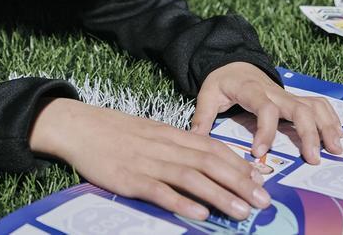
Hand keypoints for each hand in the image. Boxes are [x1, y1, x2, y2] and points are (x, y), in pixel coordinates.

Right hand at [29, 98, 270, 221]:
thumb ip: (177, 146)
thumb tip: (205, 161)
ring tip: (242, 212)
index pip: (213, 148)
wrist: (79, 127)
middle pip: (210, 163)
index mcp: (171, 135)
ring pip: (191, 178)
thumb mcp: (151, 132)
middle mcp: (165, 147)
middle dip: (240, 183)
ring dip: (220, 196)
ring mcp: (148, 163)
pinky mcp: (130, 180)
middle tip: (263, 201)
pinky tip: (199, 214)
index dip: (240, 164)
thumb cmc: (116, 133)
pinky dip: (181, 203)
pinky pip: (160, 192)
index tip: (261, 179)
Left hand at [189, 62, 342, 162]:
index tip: (259, 152)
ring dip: (327, 126)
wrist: (233, 61)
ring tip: (336, 149)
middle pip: (299, 108)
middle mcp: (275, 92)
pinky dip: (330, 118)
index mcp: (252, 90)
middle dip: (309, 133)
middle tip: (314, 158)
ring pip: (313, 106)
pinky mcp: (294, 98)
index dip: (265, 130)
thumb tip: (194, 140)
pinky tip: (338, 136)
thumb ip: (202, 117)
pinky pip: (318, 104)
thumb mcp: (207, 95)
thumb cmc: (221, 81)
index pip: (265, 108)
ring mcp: (287, 94)